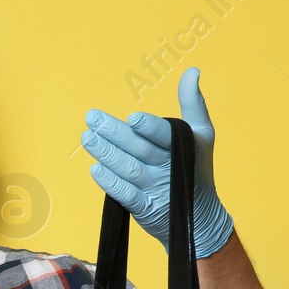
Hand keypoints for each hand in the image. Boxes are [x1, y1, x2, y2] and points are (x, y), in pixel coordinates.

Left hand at [80, 66, 235, 258]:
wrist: (200, 218)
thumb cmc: (195, 167)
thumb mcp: (202, 134)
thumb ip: (193, 102)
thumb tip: (192, 70)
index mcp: (187, 147)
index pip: (167, 136)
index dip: (150, 128)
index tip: (132, 117)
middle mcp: (171, 169)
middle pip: (140, 150)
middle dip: (115, 134)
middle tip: (92, 118)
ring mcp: (157, 190)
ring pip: (129, 170)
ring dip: (107, 154)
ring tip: (87, 137)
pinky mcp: (144, 209)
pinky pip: (125, 195)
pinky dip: (110, 183)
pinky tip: (95, 169)